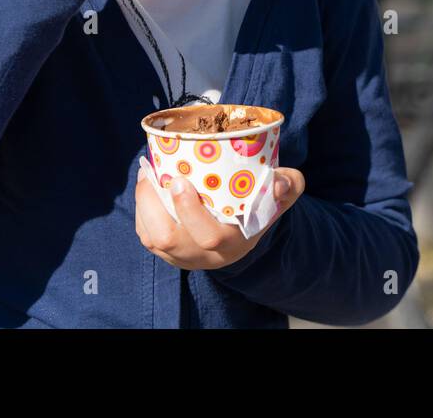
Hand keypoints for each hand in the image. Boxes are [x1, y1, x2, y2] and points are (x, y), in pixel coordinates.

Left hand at [134, 166, 305, 270]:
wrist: (245, 230)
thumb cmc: (261, 205)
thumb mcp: (283, 194)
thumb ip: (289, 185)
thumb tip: (279, 183)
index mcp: (234, 243)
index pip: (210, 238)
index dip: (189, 211)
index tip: (179, 181)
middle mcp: (207, 257)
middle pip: (171, 241)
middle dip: (156, 206)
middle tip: (158, 175)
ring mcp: (185, 257)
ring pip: (152, 239)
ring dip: (145, 205)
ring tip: (148, 175)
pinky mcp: (168, 254)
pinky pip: (146, 236)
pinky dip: (142, 210)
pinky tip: (147, 185)